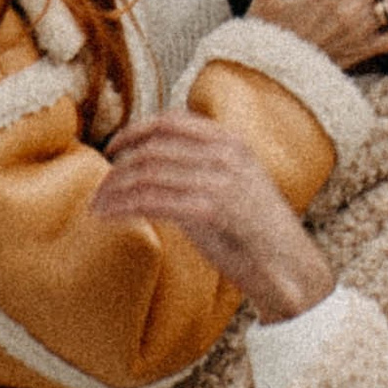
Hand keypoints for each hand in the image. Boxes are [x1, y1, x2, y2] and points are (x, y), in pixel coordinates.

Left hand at [92, 112, 338, 320]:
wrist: (289, 267)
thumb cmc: (260, 232)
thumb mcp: (239, 183)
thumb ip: (207, 166)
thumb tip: (158, 163)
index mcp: (232, 142)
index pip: (172, 121)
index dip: (136, 130)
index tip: (115, 147)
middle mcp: (225, 155)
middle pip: (153, 148)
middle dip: (118, 167)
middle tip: (100, 187)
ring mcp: (218, 181)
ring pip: (146, 174)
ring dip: (113, 189)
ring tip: (97, 205)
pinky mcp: (208, 211)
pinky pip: (150, 202)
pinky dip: (122, 207)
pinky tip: (108, 216)